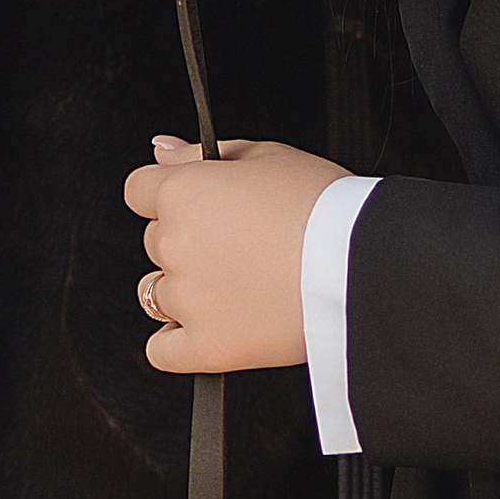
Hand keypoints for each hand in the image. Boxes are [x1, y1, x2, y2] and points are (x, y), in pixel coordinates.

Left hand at [121, 136, 344, 374]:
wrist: (360, 266)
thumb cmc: (324, 207)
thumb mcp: (268, 155)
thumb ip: (200, 153)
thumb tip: (163, 149)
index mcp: (183, 193)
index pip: (139, 189)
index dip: (169, 192)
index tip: (197, 202)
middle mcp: (175, 245)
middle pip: (155, 240)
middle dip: (188, 238)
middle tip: (239, 241)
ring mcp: (187, 300)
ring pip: (157, 292)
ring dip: (184, 287)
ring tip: (236, 282)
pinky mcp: (207, 346)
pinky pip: (162, 349)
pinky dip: (177, 340)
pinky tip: (211, 322)